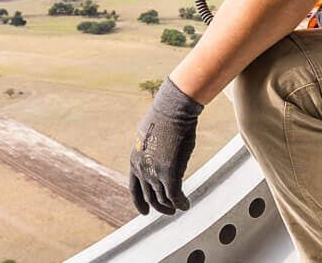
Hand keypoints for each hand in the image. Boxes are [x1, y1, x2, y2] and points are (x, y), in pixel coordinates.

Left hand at [128, 77, 202, 214]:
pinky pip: (176, 196)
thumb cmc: (165, 116)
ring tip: (179, 208)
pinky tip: (187, 204)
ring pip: (163, 198)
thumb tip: (157, 152)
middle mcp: (141, 169)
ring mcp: (154, 173)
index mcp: (134, 159)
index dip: (139, 201)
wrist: (172, 110)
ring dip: (172, 206)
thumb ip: (150, 149)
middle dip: (159, 206)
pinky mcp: (169, 174)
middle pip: (150, 196)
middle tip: (168, 211)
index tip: (144, 212)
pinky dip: (181, 203)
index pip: (134, 188)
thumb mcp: (150, 134)